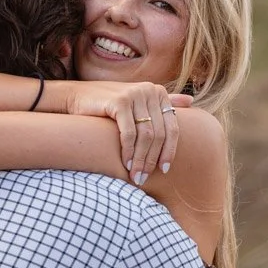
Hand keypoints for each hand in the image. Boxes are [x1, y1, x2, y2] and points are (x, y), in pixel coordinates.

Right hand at [65, 81, 192, 182]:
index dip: (169, 150)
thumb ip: (164, 101)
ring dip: (141, 159)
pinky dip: (129, 151)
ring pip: (146, 136)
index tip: (164, 170)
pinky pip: (129, 133)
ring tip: (136, 175)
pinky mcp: (119, 101)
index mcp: (158, 92)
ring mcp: (135, 94)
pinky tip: (126, 163)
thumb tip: (191, 100)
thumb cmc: (108, 103)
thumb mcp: (138, 102)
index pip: (172, 127)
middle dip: (152, 159)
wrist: (76, 96)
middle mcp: (149, 90)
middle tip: (144, 177)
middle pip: (159, 134)